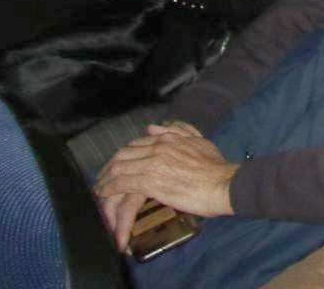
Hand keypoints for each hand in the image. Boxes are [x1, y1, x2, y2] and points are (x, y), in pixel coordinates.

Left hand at [94, 126, 234, 249]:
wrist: (224, 184)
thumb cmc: (217, 167)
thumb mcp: (200, 141)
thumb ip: (180, 130)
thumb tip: (154, 127)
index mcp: (169, 137)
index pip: (136, 144)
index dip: (122, 156)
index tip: (116, 166)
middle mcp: (158, 146)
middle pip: (123, 154)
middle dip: (109, 167)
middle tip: (102, 180)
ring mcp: (153, 163)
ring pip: (119, 168)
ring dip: (105, 179)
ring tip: (99, 190)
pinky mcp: (150, 181)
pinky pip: (122, 183)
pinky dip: (109, 188)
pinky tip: (103, 195)